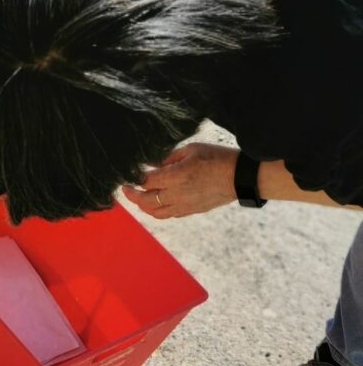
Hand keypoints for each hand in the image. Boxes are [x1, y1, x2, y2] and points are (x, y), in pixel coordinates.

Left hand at [121, 141, 237, 219]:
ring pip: (155, 212)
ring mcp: (184, 205)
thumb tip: (152, 163)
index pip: (145, 181)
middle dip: (132, 195)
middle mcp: (176, 194)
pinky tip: (156, 202)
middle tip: (125, 188)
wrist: (240, 177)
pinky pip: (168, 215)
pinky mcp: (191, 211)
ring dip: (143, 206)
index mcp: (175, 176)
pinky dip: (158, 210)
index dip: (134, 178)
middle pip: (145, 201)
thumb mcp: (191, 150)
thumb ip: (168, 158)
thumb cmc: (217, 158)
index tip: (127, 174)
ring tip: (138, 197)